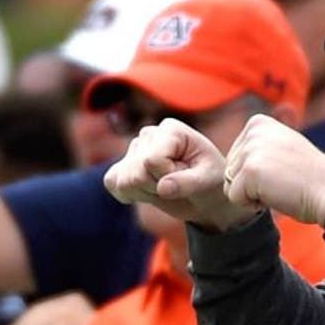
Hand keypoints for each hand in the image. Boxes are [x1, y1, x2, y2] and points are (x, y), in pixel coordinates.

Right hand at [104, 118, 258, 231]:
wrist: (206, 194)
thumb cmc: (212, 182)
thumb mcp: (207, 181)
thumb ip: (187, 183)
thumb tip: (163, 187)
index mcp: (171, 130)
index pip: (152, 160)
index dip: (168, 177)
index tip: (187, 176)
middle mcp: (149, 134)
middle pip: (136, 172)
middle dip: (157, 187)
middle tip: (177, 184)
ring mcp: (134, 148)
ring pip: (123, 180)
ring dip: (146, 192)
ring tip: (166, 186)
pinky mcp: (123, 164)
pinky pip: (112, 182)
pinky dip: (130, 195)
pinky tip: (151, 191)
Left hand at [223, 114, 324, 225]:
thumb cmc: (310, 177)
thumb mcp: (283, 147)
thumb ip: (259, 146)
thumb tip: (234, 160)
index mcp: (258, 122)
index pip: (235, 158)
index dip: (256, 173)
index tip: (282, 170)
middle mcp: (253, 131)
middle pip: (230, 170)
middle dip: (252, 184)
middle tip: (283, 180)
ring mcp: (250, 149)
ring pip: (231, 185)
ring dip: (253, 194)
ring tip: (281, 186)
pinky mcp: (249, 170)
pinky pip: (235, 198)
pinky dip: (254, 204)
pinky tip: (277, 194)